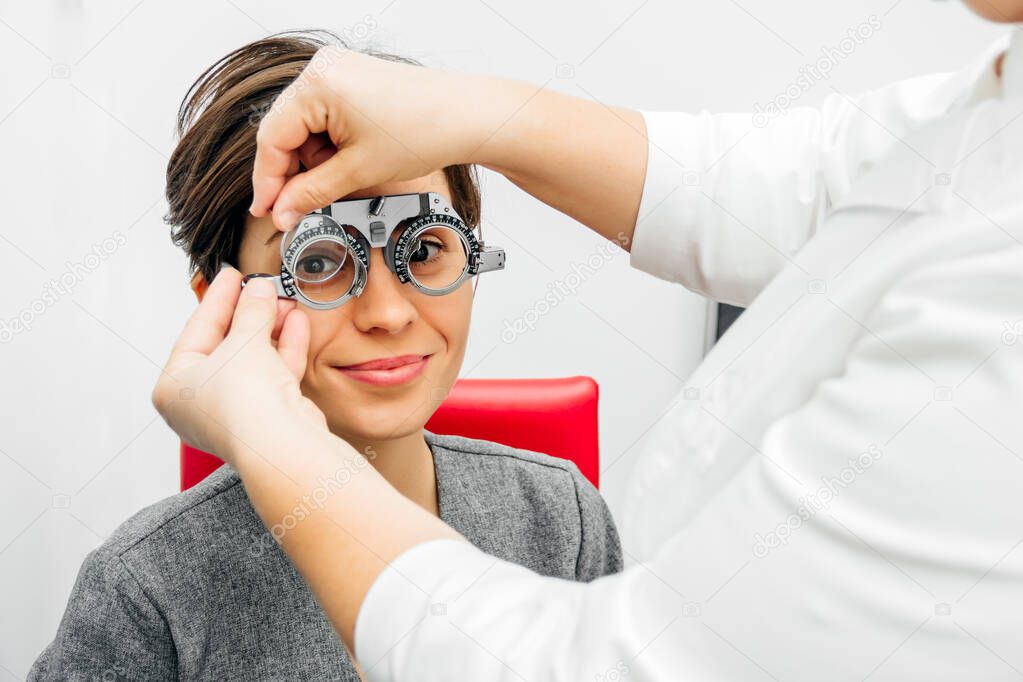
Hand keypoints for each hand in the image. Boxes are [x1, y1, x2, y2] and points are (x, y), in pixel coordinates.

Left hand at [151, 267, 327, 463]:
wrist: (281, 444)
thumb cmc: (244, 404)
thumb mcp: (242, 341)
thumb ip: (251, 311)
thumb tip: (258, 289)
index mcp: (174, 387)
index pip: (196, 331)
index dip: (218, 299)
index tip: (232, 276)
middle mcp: (201, 402)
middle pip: (226, 345)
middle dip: (250, 314)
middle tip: (262, 287)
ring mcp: (236, 410)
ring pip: (253, 359)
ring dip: (271, 328)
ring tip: (285, 301)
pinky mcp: (267, 415)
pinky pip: (272, 374)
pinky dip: (285, 348)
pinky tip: (296, 323)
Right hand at [249, 46, 484, 230]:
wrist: (467, 116)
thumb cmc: (424, 132)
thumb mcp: (359, 171)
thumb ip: (312, 192)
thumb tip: (282, 212)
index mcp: (318, 84)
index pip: (272, 137)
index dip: (267, 181)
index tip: (266, 211)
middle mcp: (322, 68)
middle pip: (285, 130)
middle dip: (293, 171)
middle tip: (299, 206)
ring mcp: (337, 70)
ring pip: (304, 127)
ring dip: (316, 159)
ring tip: (349, 173)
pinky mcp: (352, 79)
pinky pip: (324, 116)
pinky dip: (331, 143)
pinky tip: (352, 159)